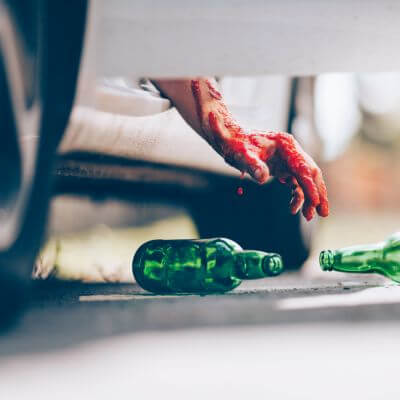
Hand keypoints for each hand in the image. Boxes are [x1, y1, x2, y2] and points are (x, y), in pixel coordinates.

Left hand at [209, 115, 328, 220]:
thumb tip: (263, 178)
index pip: (303, 167)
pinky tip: (294, 208)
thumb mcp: (242, 155)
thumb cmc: (235, 144)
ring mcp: (288, 159)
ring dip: (309, 197)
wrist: (230, 139)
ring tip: (308, 216)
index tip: (315, 202)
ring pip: (305, 180)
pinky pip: (295, 183)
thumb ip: (253, 166)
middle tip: (323, 213)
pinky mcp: (283, 168)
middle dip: (318, 193)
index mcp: (286, 145)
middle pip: (311, 173)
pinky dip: (297, 195)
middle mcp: (291, 151)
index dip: (310, 185)